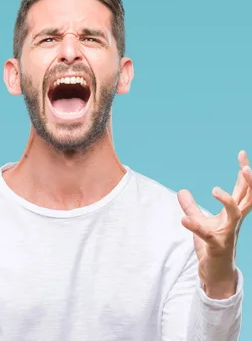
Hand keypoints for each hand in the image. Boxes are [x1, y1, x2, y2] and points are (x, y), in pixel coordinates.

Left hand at [178, 150, 251, 298]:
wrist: (216, 272)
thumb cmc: (212, 246)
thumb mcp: (201, 222)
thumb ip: (192, 206)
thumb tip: (182, 191)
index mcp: (233, 214)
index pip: (243, 189)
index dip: (245, 172)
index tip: (242, 153)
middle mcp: (234, 221)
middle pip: (248, 198)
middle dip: (249, 182)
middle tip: (246, 167)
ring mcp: (228, 233)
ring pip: (234, 214)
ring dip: (226, 201)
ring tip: (214, 190)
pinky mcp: (216, 246)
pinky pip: (207, 235)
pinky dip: (195, 226)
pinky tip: (183, 219)